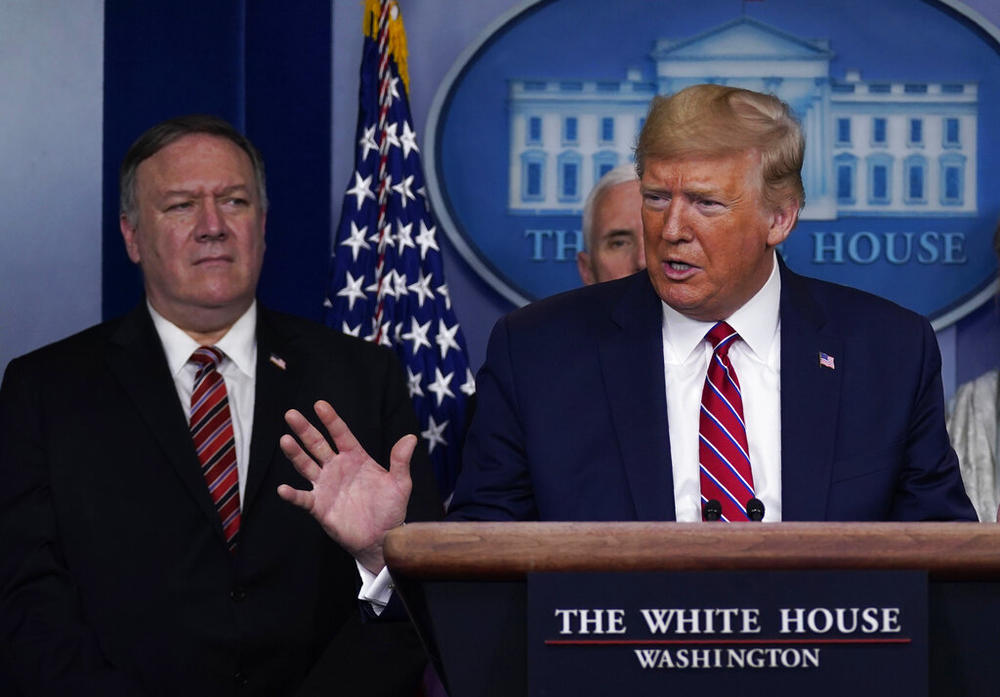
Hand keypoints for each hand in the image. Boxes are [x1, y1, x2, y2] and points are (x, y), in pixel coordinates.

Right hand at [277, 400, 413, 572]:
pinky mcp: (319, 506)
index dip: (331, 420)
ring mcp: (326, 486)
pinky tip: (283, 489)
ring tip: (285, 440)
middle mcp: (337, 468)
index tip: (319, 405)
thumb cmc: (391, 509)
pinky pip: (303, 498)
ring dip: (295, 453)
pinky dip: (292, 494)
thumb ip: (401, 461)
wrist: (382, 538)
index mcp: (355, 458)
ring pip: (306, 465)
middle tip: (291, 414)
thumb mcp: (400, 483)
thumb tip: (411, 438)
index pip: (341, 434)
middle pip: (317, 444)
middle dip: (305, 429)